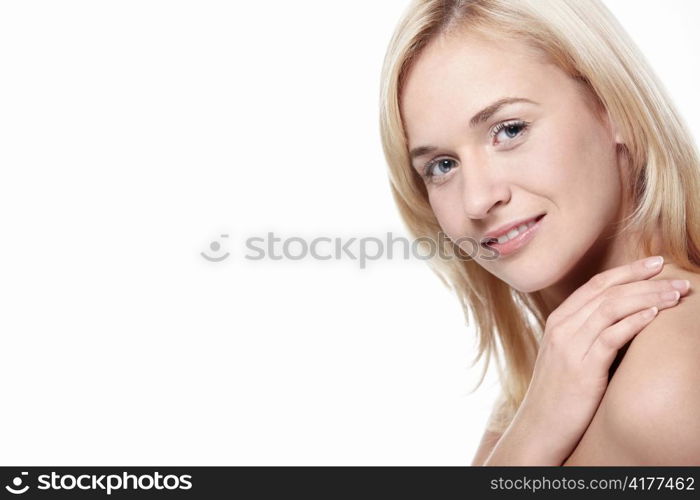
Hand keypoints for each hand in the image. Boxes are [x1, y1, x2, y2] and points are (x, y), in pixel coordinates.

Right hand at [515, 256, 689, 464]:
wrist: (539, 426)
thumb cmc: (560, 394)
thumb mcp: (568, 356)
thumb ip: (587, 334)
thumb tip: (623, 320)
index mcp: (559, 321)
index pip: (596, 284)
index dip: (627, 270)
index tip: (656, 263)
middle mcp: (562, 327)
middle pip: (607, 291)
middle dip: (644, 279)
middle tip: (676, 276)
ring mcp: (570, 346)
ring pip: (612, 308)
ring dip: (648, 296)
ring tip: (676, 294)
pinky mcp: (582, 368)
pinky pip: (611, 336)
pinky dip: (635, 321)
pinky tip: (656, 314)